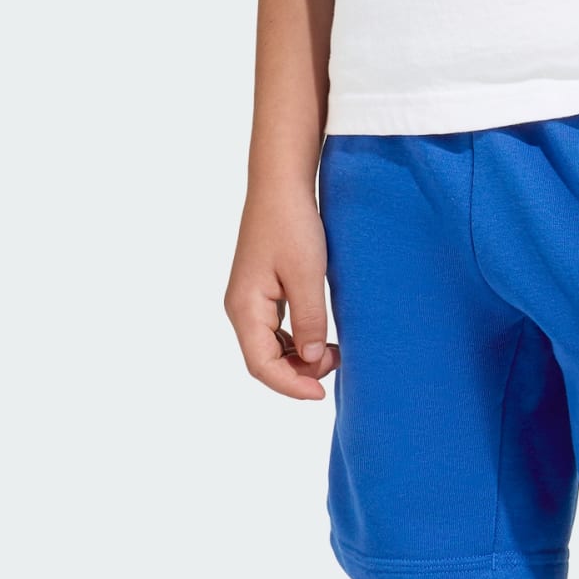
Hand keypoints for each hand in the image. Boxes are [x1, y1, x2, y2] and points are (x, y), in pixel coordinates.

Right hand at [224, 186, 339, 399]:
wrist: (281, 184)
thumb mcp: (306, 273)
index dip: (290, 385)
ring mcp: (250, 298)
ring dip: (298, 356)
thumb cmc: (292, 224)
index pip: (261, 365)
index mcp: (244, 308)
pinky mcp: (262, 288)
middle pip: (264, 359)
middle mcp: (241, 308)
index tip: (320, 394)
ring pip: (270, 345)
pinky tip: (320, 334)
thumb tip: (310, 357)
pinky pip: (275, 327)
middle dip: (298, 371)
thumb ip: (309, 318)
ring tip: (334, 351)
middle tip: (337, 362)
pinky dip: (296, 338)